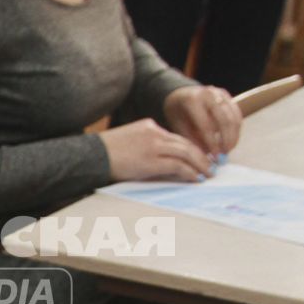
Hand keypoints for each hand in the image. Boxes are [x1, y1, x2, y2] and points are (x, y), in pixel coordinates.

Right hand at [99, 118, 213, 182]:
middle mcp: (154, 133)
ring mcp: (153, 146)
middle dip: (201, 156)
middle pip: (186, 143)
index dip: (191, 148)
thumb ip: (147, 145)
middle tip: (212, 166)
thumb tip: (164, 162)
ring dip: (200, 164)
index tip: (200, 157)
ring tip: (208, 173)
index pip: (176, 137)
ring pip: (186, 153)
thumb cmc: (107, 153)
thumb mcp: (130, 140)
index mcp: (149, 126)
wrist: (92, 155)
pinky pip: (178, 166)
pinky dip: (190, 172)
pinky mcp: (151, 161)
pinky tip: (196, 178)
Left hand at [162, 85, 241, 156]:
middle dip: (227, 141)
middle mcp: (208, 94)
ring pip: (234, 117)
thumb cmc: (177, 112)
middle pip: (224, 120)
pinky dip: (236, 129)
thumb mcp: (178, 126)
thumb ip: (192, 140)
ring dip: (234, 136)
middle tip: (224, 155)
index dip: (212, 143)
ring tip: (228, 150)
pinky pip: (237, 114)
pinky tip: (231, 141)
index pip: (206, 125)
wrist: (179, 93)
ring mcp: (219, 93)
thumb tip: (207, 157)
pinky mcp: (227, 96)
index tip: (214, 157)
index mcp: (192, 100)